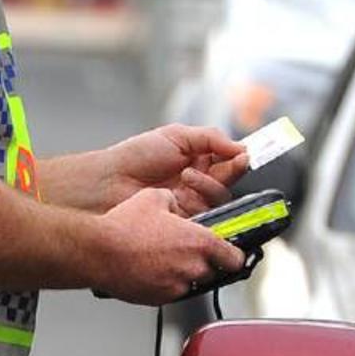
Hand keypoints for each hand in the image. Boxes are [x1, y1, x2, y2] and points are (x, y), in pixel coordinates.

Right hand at [92, 188, 244, 305]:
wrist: (97, 251)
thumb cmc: (123, 227)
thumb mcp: (154, 198)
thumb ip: (174, 202)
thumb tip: (175, 204)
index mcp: (200, 242)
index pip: (235, 257)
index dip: (233, 254)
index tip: (229, 253)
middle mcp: (193, 267)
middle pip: (213, 271)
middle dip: (203, 261)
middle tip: (184, 250)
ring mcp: (177, 286)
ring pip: (190, 282)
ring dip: (183, 273)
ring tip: (161, 259)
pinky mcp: (159, 299)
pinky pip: (170, 292)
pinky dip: (164, 283)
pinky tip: (148, 269)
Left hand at [99, 124, 248, 216]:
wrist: (109, 181)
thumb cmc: (136, 156)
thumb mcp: (176, 136)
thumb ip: (210, 138)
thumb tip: (241, 147)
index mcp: (198, 158)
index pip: (229, 159)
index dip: (240, 157)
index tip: (245, 154)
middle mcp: (199, 180)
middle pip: (230, 179)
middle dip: (234, 170)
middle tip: (234, 163)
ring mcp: (193, 200)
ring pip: (221, 197)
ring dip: (210, 184)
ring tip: (187, 174)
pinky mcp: (187, 219)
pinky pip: (207, 214)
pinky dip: (200, 200)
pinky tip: (185, 189)